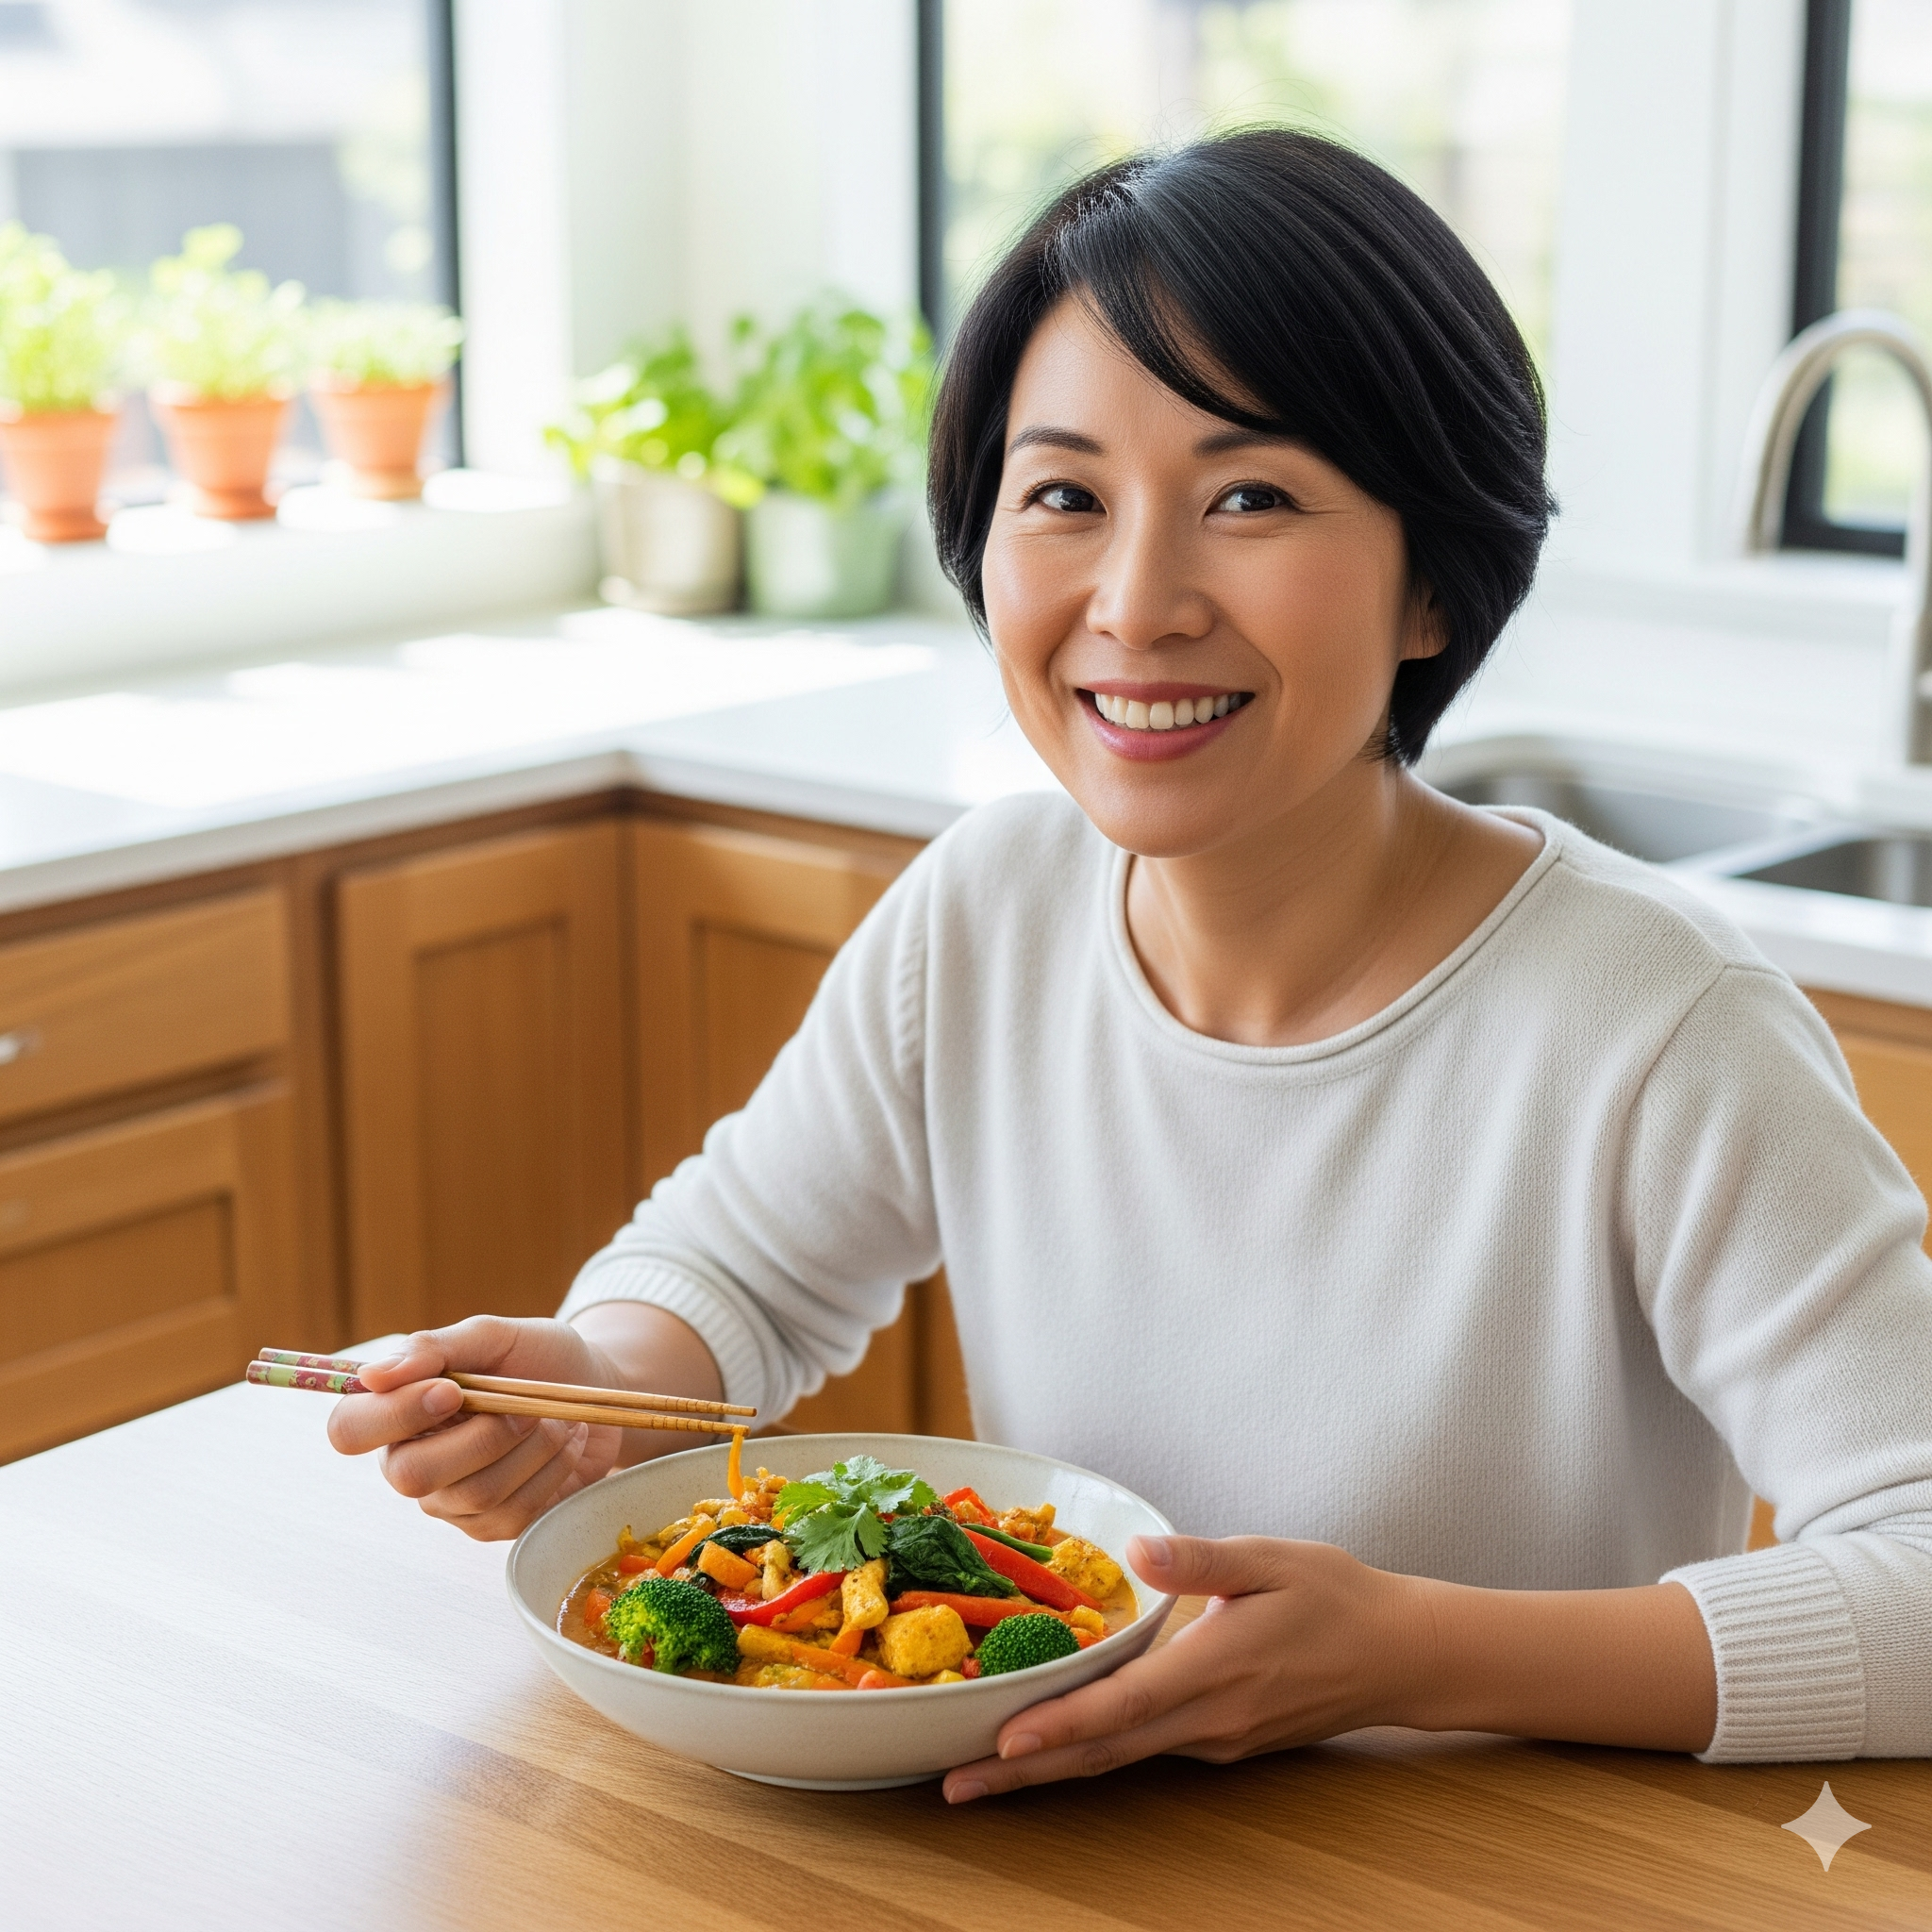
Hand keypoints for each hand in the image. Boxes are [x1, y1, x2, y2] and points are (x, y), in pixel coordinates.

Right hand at [326, 1306, 720, 1541]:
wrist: (598, 1387)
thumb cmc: (539, 1357)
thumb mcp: (494, 1336)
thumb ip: (435, 1347)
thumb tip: (371, 1374)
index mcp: (397, 1412)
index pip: (349, 1430)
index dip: (394, 1414)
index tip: (452, 1391)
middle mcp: (413, 1463)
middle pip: (410, 1476)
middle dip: (483, 1436)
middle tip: (528, 1405)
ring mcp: (453, 1503)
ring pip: (477, 1493)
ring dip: (532, 1447)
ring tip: (555, 1418)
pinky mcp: (495, 1527)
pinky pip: (516, 1512)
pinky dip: (553, 1469)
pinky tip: (564, 1444)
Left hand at [941, 1533, 1417, 1802]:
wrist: (1399, 1655)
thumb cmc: (1335, 1597)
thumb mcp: (1268, 1559)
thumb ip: (1199, 1560)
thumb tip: (1140, 1552)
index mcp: (1214, 1670)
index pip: (1122, 1707)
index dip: (1059, 1726)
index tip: (1002, 1740)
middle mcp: (1208, 1719)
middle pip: (1102, 1753)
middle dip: (1024, 1771)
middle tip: (954, 1784)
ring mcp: (1214, 1739)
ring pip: (1118, 1757)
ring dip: (1050, 1767)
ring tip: (983, 1770)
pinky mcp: (1220, 1740)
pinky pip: (1143, 1749)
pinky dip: (1090, 1751)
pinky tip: (1055, 1742)